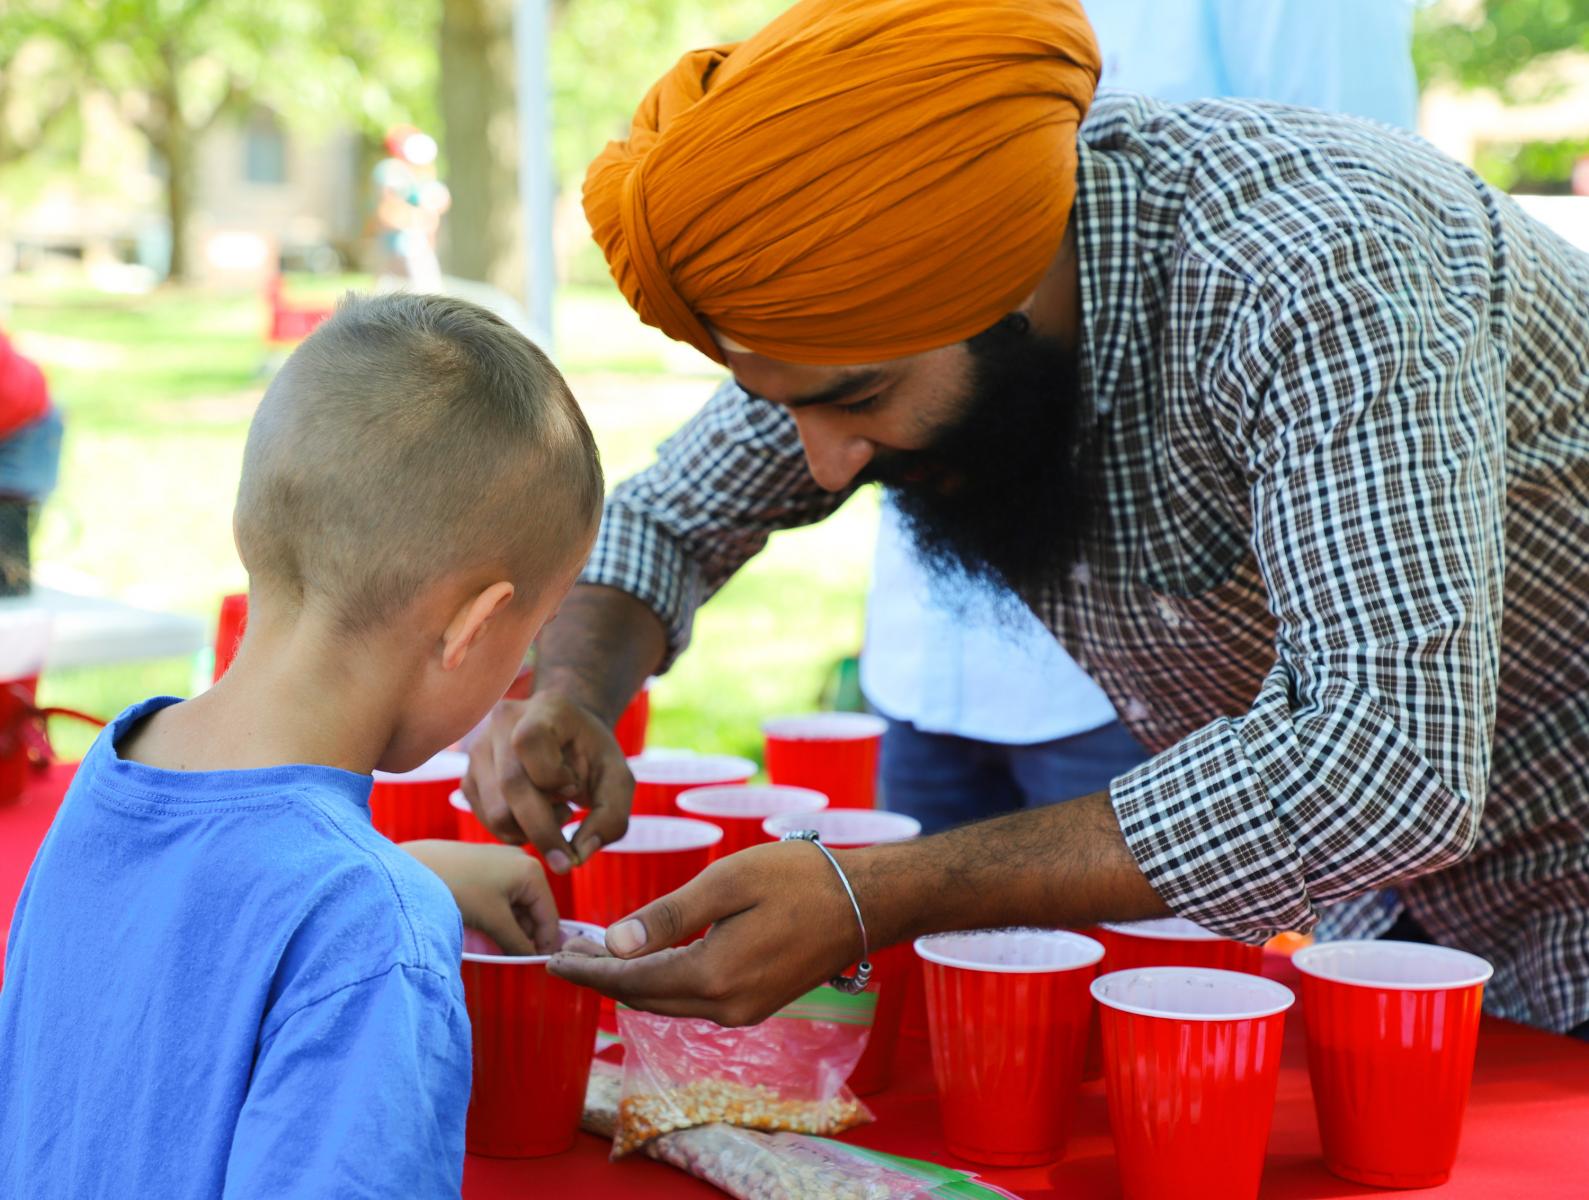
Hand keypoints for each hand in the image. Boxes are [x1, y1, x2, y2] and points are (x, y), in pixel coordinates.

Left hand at [401, 840, 561, 954]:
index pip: (549, 916)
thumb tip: (533, 959)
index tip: (535, 967)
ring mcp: (502, 860)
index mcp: (532, 872)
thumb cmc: (459, 890)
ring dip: (510, 925)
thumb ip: (518, 943)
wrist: (414, 868)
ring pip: (516, 902)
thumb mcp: (493, 921)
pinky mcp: (484, 863)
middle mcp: (522, 861)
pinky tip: (483, 926)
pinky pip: (501, 894)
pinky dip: (497, 913)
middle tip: (510, 957)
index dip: (544, 944)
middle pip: (533, 909)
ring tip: (493, 943)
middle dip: (524, 934)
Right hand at [460, 693, 632, 872]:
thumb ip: (611, 818)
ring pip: (496, 812)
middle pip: (511, 787)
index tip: (574, 788)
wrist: (567, 736)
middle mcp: (502, 723)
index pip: (530, 742)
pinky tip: (537, 814)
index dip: (553, 776)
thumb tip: (578, 855)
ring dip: (530, 830)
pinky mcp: (468, 777)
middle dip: (544, 829)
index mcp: (543, 709)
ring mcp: (478, 749)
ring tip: (555, 813)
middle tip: (568, 854)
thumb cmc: (594, 756)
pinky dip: (516, 832)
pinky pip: (487, 820)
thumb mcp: (618, 780)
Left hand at [547, 841, 866, 1025]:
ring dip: (630, 981)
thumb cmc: (800, 878)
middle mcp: (724, 1007)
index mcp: (712, 976)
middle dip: (602, 978)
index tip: (550, 960)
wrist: (866, 902)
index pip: (631, 979)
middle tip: (564, 955)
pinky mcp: (756, 1005)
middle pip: (644, 999)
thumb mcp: (728, 882)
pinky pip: (693, 1000)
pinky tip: (647, 961)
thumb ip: (668, 915)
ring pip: (668, 1002)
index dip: (588, 971)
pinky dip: (661, 983)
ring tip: (595, 956)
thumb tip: (614, 942)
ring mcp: (743, 1011)